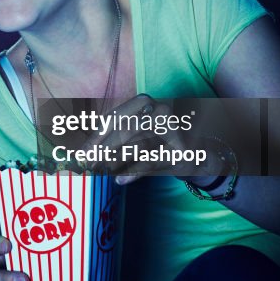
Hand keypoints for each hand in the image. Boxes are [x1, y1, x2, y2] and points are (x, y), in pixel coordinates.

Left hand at [81, 94, 209, 184]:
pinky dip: (134, 171)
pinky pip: (152, 160)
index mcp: (143, 101)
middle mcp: (158, 110)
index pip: (113, 119)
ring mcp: (171, 128)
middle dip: (103, 151)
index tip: (81, 154)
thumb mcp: (136, 131)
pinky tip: (120, 179)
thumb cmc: (158, 140)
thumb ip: (113, 137)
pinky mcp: (180, 149)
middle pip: (123, 132)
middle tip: (88, 167)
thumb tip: (84, 153)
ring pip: (137, 146)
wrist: (198, 149)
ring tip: (101, 172)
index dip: (95, 137)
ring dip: (115, 161)